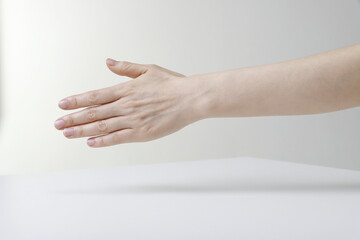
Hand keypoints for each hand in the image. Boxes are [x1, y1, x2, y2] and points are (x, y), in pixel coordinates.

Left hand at [54, 59, 204, 146]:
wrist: (190, 98)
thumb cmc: (172, 84)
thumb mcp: (148, 69)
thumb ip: (126, 68)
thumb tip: (108, 62)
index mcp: (126, 89)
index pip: (96, 96)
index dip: (77, 101)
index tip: (62, 105)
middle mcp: (126, 105)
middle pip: (94, 112)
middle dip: (73, 118)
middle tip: (57, 124)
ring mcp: (133, 120)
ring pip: (102, 126)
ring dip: (82, 130)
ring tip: (67, 133)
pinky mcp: (142, 133)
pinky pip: (118, 138)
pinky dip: (103, 141)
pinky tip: (90, 142)